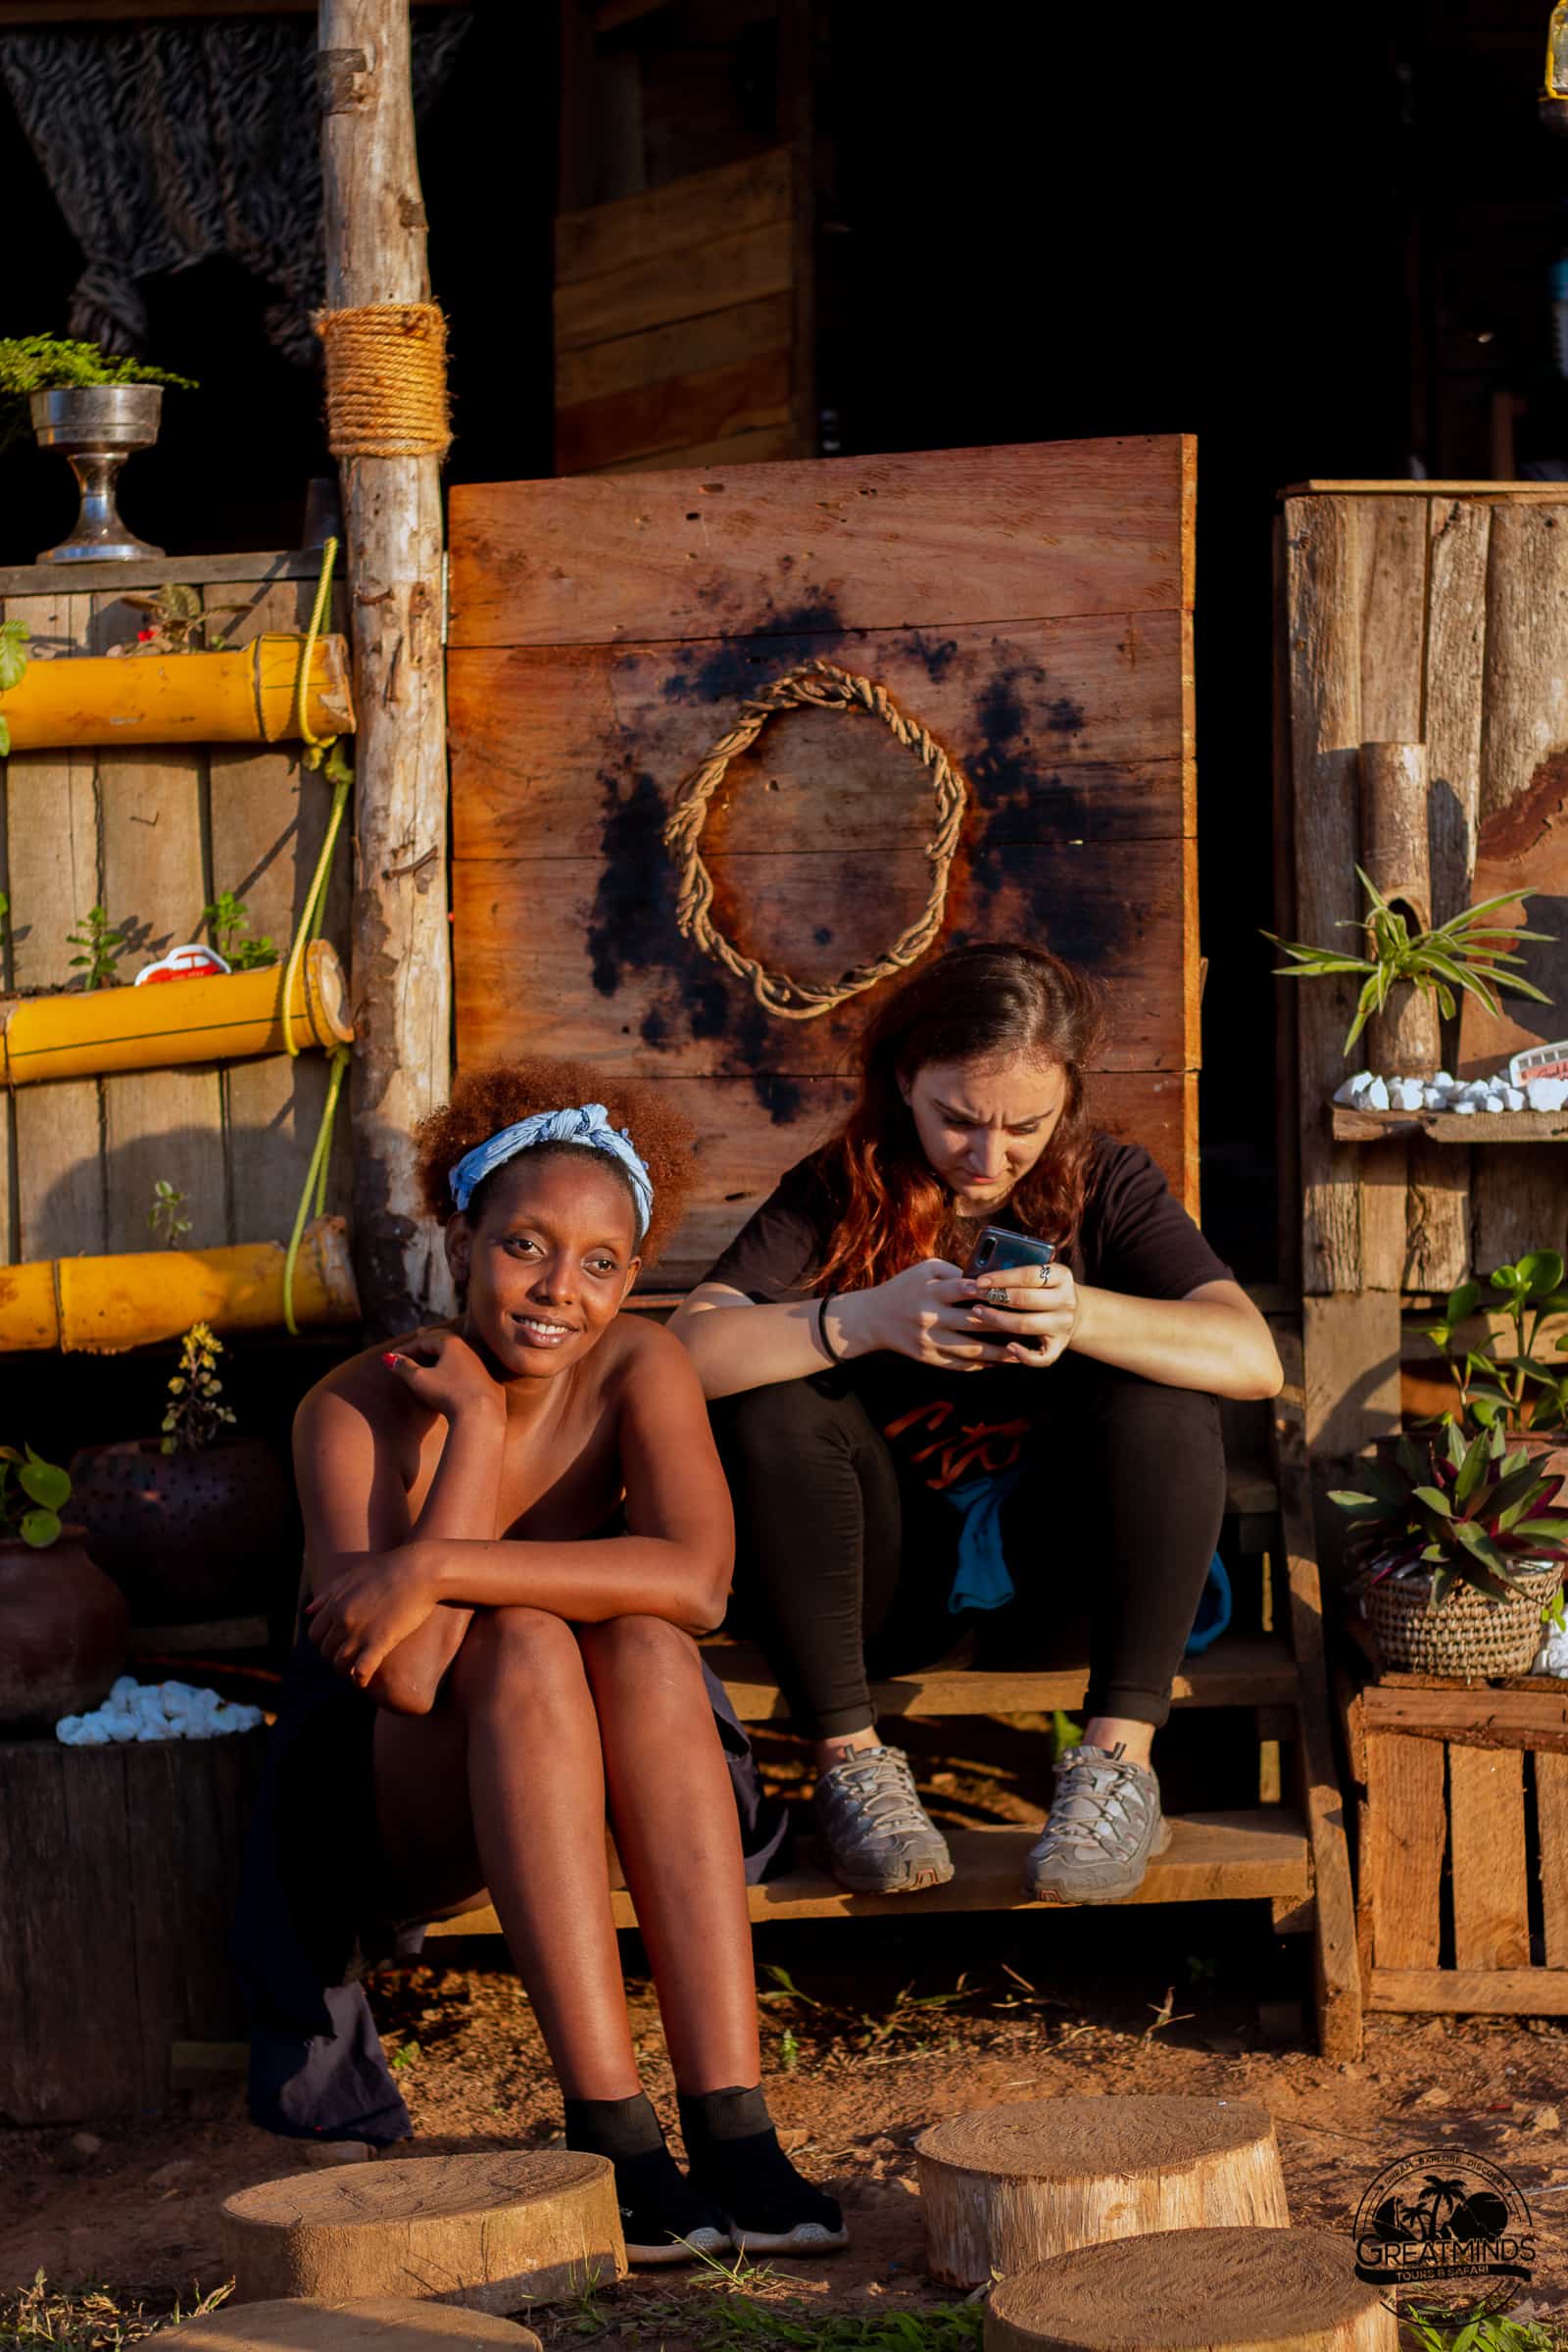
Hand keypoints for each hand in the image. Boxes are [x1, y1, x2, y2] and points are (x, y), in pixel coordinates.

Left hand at [306, 1545, 441, 1687]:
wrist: (420, 1570)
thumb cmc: (390, 1569)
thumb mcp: (353, 1575)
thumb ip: (328, 1593)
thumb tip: (307, 1611)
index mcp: (335, 1603)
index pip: (315, 1633)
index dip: (324, 1641)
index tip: (336, 1643)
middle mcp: (343, 1619)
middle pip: (326, 1650)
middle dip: (334, 1656)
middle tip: (347, 1658)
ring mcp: (360, 1632)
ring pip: (339, 1664)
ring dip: (345, 1671)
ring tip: (354, 1672)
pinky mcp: (380, 1642)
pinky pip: (361, 1671)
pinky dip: (359, 1680)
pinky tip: (364, 1682)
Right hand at [382, 1328, 501, 1422]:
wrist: (481, 1415)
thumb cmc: (448, 1394)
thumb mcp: (420, 1380)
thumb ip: (403, 1367)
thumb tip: (389, 1358)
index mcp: (451, 1343)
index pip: (423, 1341)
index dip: (406, 1348)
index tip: (391, 1356)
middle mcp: (468, 1350)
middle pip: (443, 1341)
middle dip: (427, 1341)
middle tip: (418, 1335)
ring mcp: (479, 1365)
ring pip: (456, 1353)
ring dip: (442, 1353)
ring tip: (433, 1353)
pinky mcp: (486, 1381)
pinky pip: (465, 1368)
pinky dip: (453, 1366)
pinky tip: (453, 1372)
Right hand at [853, 1258, 1020, 1371]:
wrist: (872, 1318)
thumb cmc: (904, 1288)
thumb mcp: (924, 1270)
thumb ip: (954, 1271)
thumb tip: (988, 1278)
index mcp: (930, 1291)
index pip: (965, 1289)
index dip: (991, 1291)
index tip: (1016, 1294)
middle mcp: (929, 1316)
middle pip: (974, 1322)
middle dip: (1003, 1325)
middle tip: (1029, 1326)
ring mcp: (929, 1340)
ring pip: (970, 1350)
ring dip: (998, 1353)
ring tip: (1020, 1353)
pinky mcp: (927, 1357)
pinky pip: (958, 1365)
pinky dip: (979, 1365)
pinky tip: (996, 1363)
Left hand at [962, 1259, 1082, 1367]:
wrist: (1076, 1314)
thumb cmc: (1046, 1291)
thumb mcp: (1042, 1276)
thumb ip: (1019, 1274)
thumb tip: (982, 1278)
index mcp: (1062, 1277)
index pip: (1028, 1275)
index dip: (1001, 1278)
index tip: (979, 1281)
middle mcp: (1066, 1301)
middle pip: (1025, 1299)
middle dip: (995, 1297)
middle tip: (975, 1296)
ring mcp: (1063, 1325)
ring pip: (1025, 1324)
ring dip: (998, 1320)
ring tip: (978, 1313)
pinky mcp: (1059, 1347)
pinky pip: (1040, 1357)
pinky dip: (1023, 1354)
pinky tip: (1008, 1347)